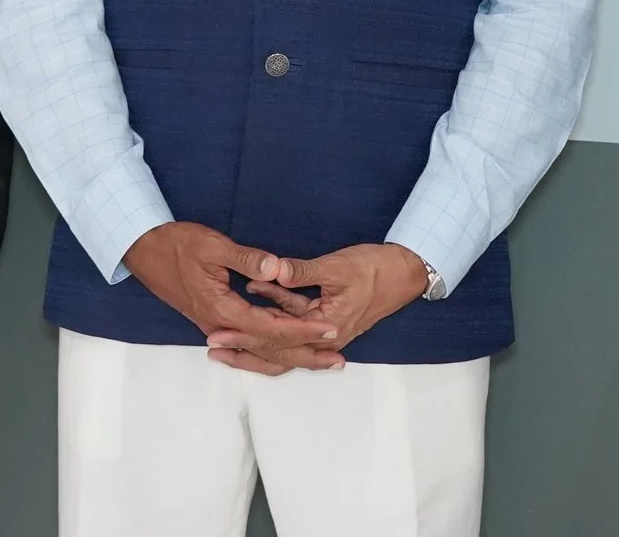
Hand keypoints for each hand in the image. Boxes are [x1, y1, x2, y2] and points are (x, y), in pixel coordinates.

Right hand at [122, 222, 339, 363]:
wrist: (143, 250)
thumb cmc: (176, 244)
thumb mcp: (212, 246)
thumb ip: (247, 259)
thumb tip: (277, 268)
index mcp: (223, 310)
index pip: (271, 329)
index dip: (303, 331)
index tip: (330, 330)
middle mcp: (220, 325)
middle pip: (268, 350)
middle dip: (304, 354)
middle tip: (338, 359)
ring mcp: (216, 324)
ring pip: (258, 349)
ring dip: (291, 353)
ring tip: (321, 356)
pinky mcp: (215, 319)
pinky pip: (248, 340)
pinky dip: (271, 345)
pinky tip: (288, 342)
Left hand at [204, 243, 430, 374]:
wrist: (406, 272)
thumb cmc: (375, 268)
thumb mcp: (336, 266)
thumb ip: (301, 271)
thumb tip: (270, 270)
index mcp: (326, 327)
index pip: (277, 338)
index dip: (245, 335)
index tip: (218, 333)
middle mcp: (325, 338)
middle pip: (277, 352)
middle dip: (244, 349)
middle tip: (212, 346)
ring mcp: (327, 333)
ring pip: (285, 347)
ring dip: (256, 345)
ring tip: (226, 344)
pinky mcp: (327, 324)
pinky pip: (294, 332)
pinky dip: (274, 325)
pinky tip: (256, 313)